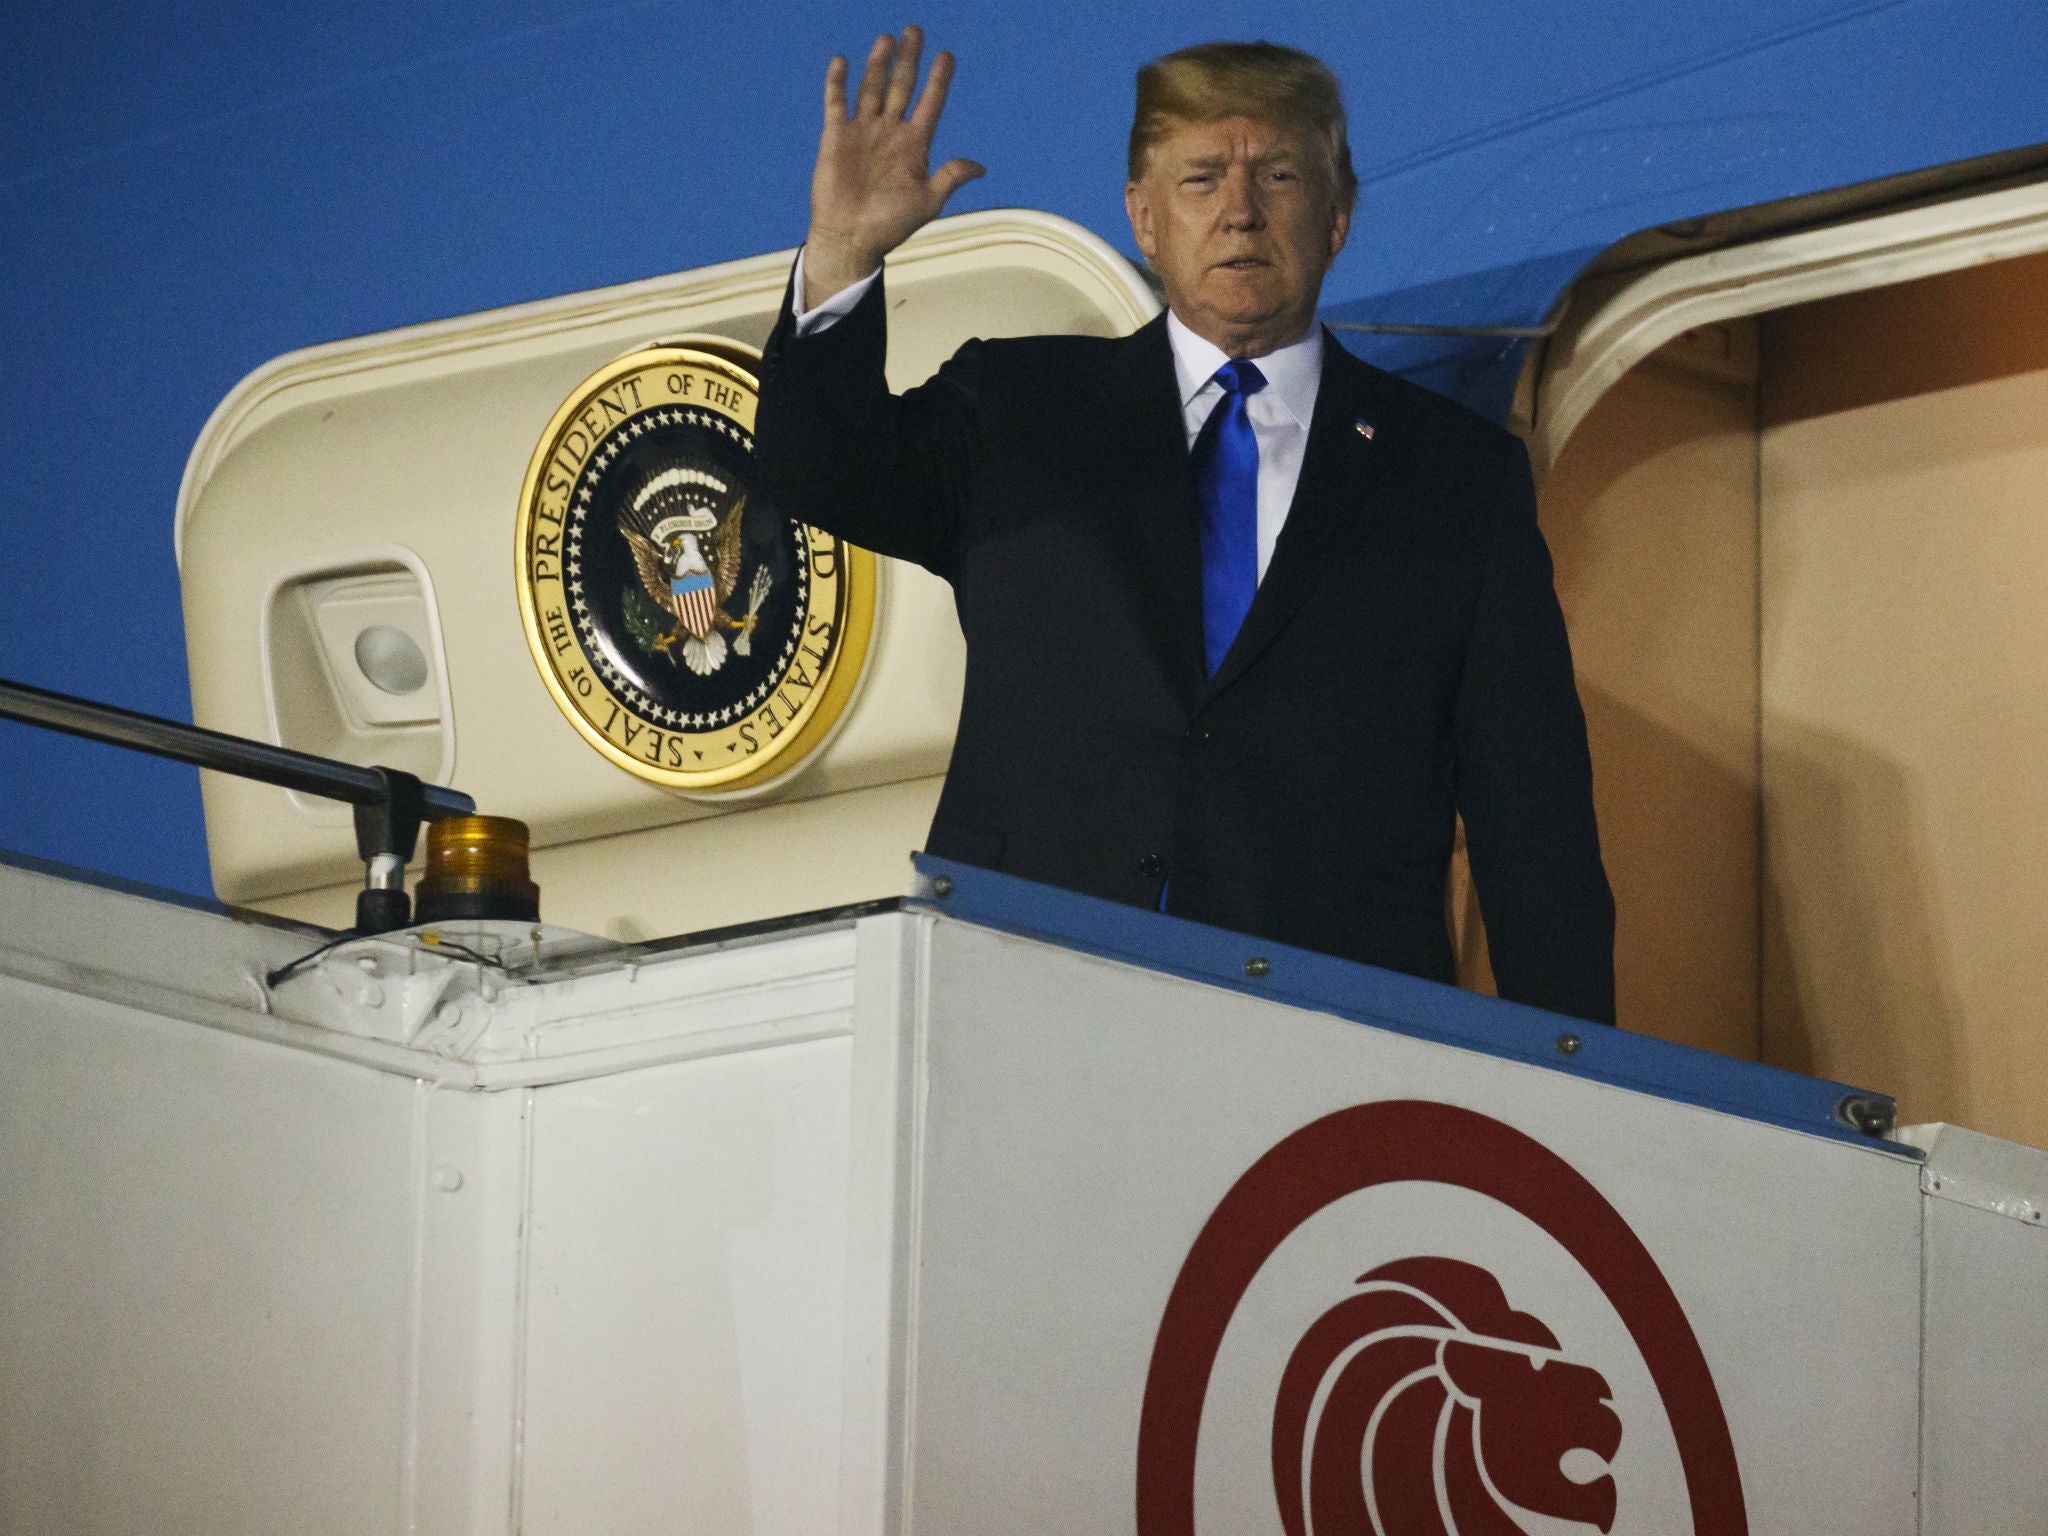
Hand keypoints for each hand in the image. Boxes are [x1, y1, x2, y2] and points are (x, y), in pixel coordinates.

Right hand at [805, 26, 983, 307]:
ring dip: (879, 65)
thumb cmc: (890, 225)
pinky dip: (837, 83)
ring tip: (887, 40)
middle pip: (902, 87)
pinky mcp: (836, 137)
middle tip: (915, 31)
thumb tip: (979, 167)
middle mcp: (889, 133)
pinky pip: (836, 103)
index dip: (939, 80)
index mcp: (914, 146)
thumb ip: (950, 177)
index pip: (930, 103)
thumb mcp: (927, 202)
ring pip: (872, 89)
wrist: (850, 239)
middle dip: (909, 60)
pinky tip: (841, 61)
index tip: (948, 56)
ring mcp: (862, 132)